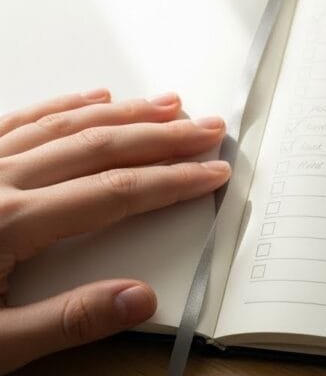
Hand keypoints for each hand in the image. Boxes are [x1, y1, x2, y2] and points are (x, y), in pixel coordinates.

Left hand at [0, 90, 229, 372]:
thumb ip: (67, 321)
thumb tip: (139, 299)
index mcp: (9, 225)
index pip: (114, 193)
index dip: (172, 181)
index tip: (212, 173)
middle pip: (98, 146)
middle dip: (162, 136)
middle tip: (209, 128)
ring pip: (63, 125)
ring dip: (123, 111)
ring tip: (168, 103)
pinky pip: (18, 121)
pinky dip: (61, 106)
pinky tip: (91, 97)